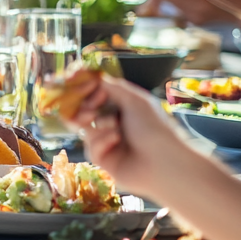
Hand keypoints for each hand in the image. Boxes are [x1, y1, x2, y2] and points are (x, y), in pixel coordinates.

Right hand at [64, 73, 195, 199]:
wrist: (163, 162)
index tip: (76, 87)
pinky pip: (91, 148)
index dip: (84, 92)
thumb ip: (110, 86)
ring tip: (113, 127)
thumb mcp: (133, 99)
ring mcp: (109, 143)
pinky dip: (102, 142)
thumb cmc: (154, 127)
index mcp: (122, 108)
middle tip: (90, 110)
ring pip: (86, 131)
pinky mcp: (105, 161)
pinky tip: (116, 141)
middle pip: (85, 114)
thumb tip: (89, 77)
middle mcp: (114, 124)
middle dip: (84, 110)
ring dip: (98, 127)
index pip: (95, 96)